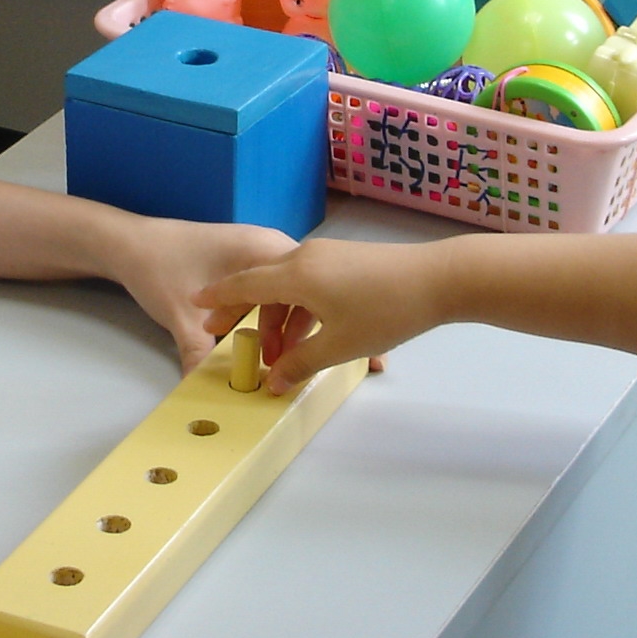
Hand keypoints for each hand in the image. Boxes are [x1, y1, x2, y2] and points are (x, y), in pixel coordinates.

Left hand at [105, 216, 298, 369]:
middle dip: (293, 327)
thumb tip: (206, 390)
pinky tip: (256, 336)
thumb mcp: (181, 317)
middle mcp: (267, 244)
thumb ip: (199, 355)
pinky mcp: (245, 260)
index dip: (303, 321)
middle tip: (282, 361)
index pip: (304, 284)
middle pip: (299, 288)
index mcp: (261, 247)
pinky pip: (269, 286)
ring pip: (284, 289)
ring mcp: (257, 250)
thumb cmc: (158, 266)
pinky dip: (266, 311)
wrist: (128, 244)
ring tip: (269, 355)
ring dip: (279, 322)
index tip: (295, 354)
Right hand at [196, 237, 453, 390]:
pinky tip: (312, 336)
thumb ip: (300, 364)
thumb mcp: (338, 345)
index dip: (217, 297)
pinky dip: (302, 308)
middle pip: (263, 285)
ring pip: (289, 286)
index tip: (196, 305)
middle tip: (232, 343)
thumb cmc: (386, 311)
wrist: (440, 278)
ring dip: (280, 319)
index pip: (243, 284)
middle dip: (246, 315)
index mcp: (295, 274)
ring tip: (280, 355)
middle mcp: (306, 257)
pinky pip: (310, 283)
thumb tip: (274, 382)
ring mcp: (329, 255)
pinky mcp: (348, 259)